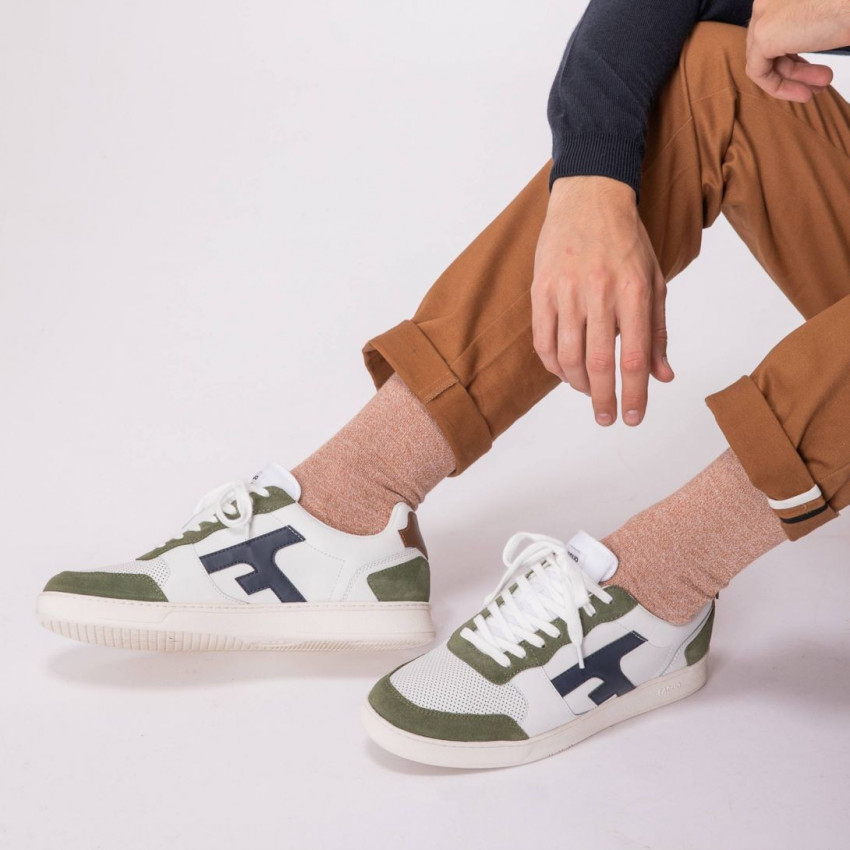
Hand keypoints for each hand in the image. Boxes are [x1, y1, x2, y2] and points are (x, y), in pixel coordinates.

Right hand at [531, 176, 673, 426]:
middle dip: (604, 399)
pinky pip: (543, 340)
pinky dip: (553, 365)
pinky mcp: (541, 290)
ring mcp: (566, 291)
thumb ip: (658, 331)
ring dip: (577, 384)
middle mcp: (599, 292)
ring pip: (567, 357)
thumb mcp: (653, 281)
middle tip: (607, 419)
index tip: (633, 418)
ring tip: (588, 392)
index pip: (634, 357)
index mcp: (634, 291)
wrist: (589, 199)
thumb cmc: (626, 242)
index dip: (634, 394)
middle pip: (598, 364)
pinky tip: (564, 372)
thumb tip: (663, 376)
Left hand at [746, 0, 849, 100]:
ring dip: (793, 80)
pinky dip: (778, 87)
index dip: (795, 54)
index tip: (814, 70)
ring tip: (817, 90)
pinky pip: (758, 71)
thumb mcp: (826, 20)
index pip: (778, 29)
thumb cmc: (849, 7)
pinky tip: (804, 94)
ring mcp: (763, 16)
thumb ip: (806, 32)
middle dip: (796, 69)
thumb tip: (806, 45)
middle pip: (771, 45)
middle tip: (819, 82)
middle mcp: (767, 0)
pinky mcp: (763, 36)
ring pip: (765, 59)